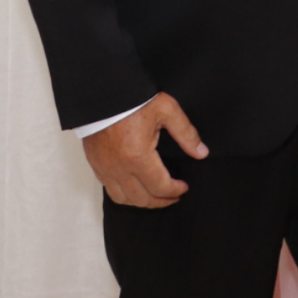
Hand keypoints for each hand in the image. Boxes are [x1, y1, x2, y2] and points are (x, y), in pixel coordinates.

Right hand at [82, 93, 206, 208]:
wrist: (103, 95)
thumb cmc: (134, 102)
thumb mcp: (167, 111)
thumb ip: (186, 133)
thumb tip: (201, 152)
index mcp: (138, 157)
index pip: (160, 186)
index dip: (175, 191)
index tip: (184, 188)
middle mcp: (119, 168)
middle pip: (141, 198)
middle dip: (161, 201)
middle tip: (174, 197)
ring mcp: (105, 168)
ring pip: (123, 199)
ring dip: (141, 202)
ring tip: (156, 197)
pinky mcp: (95, 165)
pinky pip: (109, 189)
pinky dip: (124, 194)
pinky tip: (135, 187)